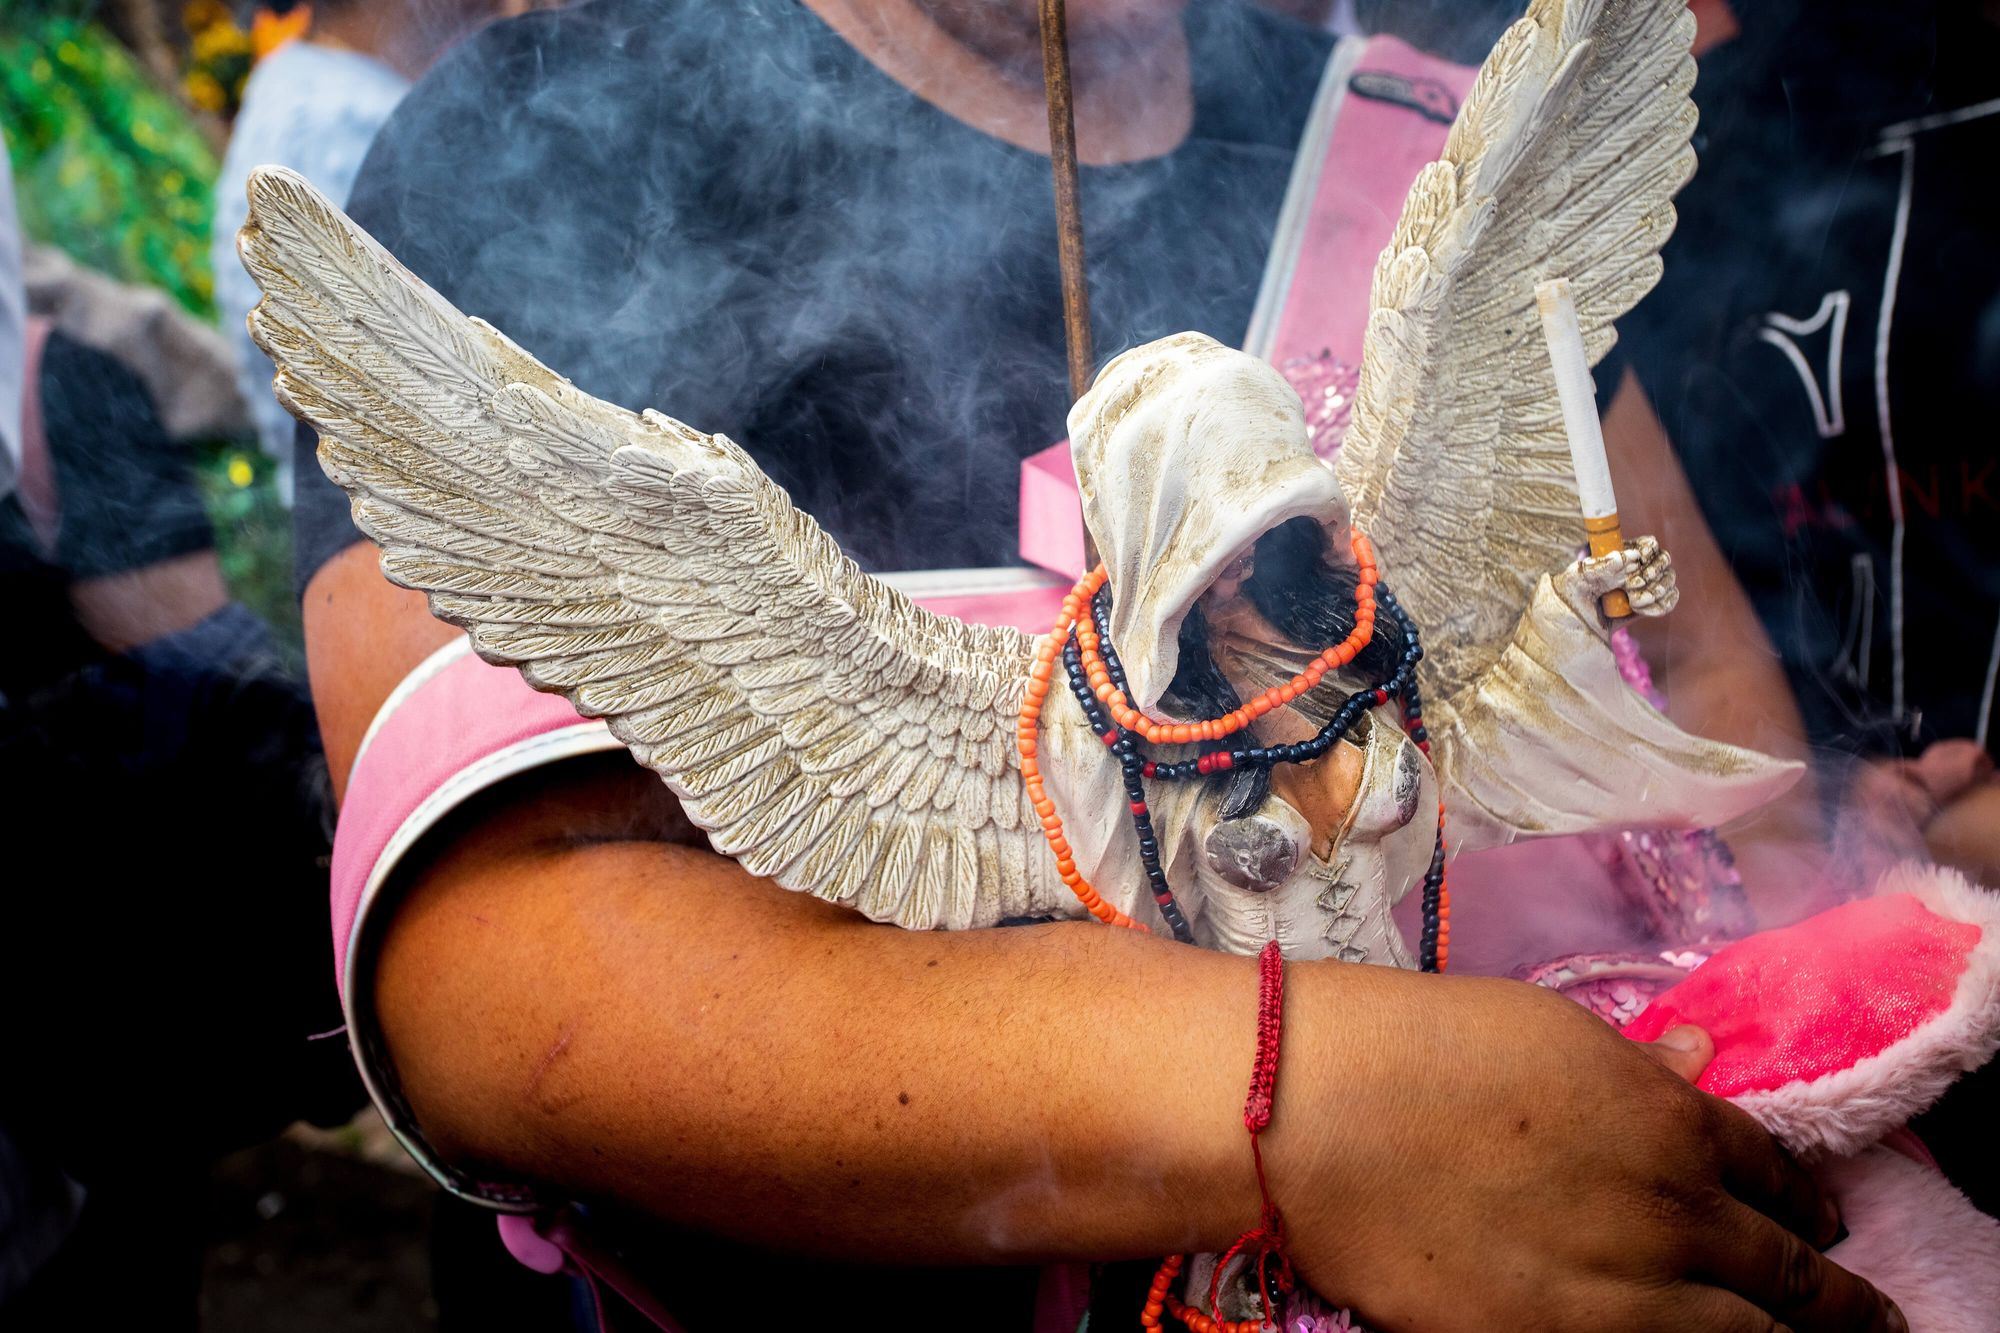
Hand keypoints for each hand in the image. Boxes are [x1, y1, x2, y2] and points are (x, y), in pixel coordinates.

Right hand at [1267, 969, 1902, 1332]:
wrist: (1321, 1116)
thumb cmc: (1419, 1048)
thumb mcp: (1545, 1030)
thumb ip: (1634, 1064)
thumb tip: (1696, 1062)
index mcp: (1671, 1119)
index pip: (1774, 1171)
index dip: (1805, 1200)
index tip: (1820, 1218)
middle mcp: (1673, 1213)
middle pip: (1788, 1273)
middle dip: (1837, 1301)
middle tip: (1869, 1319)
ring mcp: (1623, 1292)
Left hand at [1558, 533, 1677, 624]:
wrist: (1577, 625)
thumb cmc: (1572, 594)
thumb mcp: (1578, 577)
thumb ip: (1601, 565)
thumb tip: (1630, 556)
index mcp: (1622, 552)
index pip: (1649, 544)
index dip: (1649, 552)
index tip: (1639, 561)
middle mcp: (1637, 566)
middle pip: (1664, 560)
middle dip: (1652, 574)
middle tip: (1630, 587)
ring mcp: (1647, 584)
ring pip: (1669, 579)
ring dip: (1656, 591)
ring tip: (1633, 602)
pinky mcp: (1652, 603)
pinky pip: (1670, 599)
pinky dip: (1661, 605)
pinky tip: (1642, 610)